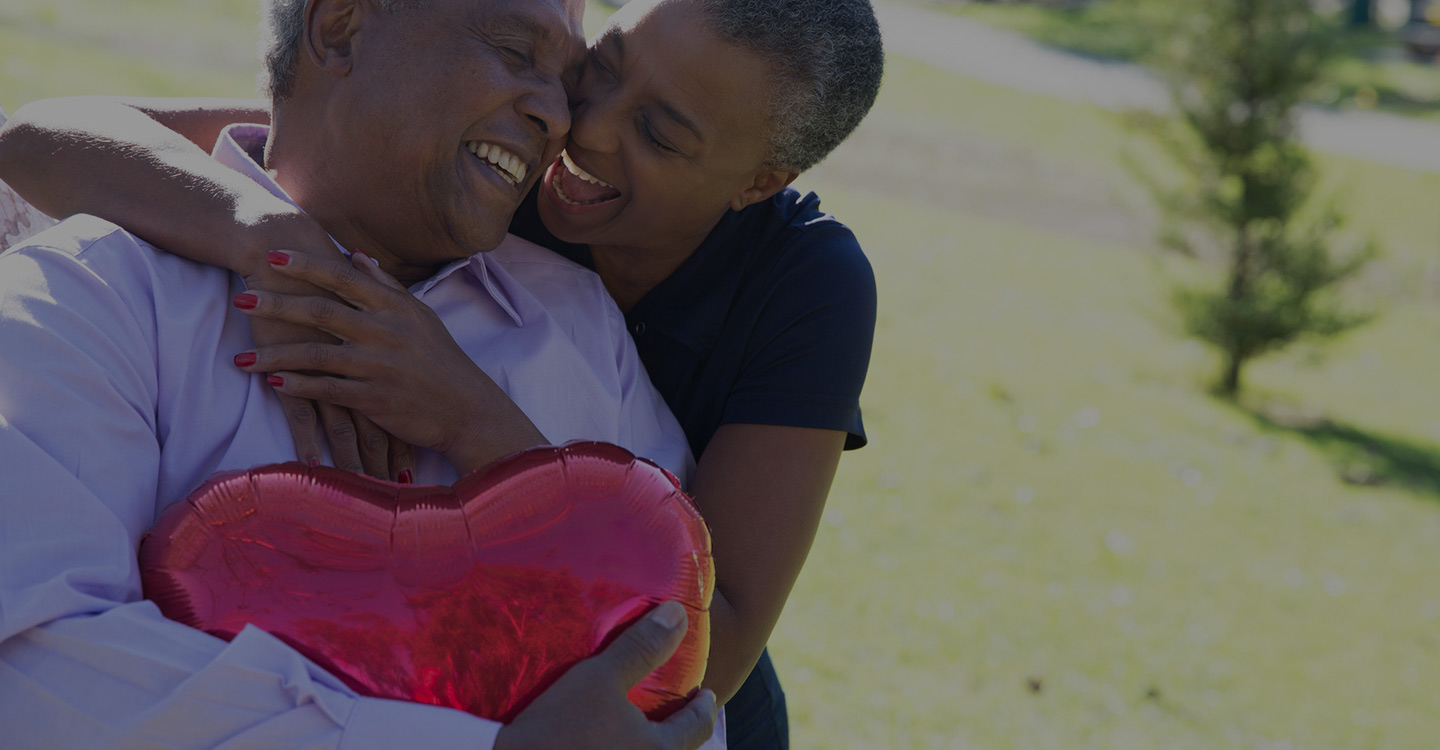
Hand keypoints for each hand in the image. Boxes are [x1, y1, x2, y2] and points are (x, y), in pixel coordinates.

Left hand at [231, 250, 546, 473]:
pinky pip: (328, 390)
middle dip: (277, 304)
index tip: (271, 255)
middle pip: (321, 312)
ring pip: (317, 354)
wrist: (467, 409)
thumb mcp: (419, 317)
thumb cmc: (440, 360)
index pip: (343, 278)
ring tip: (240, 359)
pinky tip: (273, 384)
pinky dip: (298, 387)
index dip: (305, 265)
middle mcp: (386, 332)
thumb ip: (385, 286)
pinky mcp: (375, 399)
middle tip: (241, 297)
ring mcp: (380, 366)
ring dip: (275, 355)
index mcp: (396, 307)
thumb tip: (355, 255)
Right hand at [495, 601, 718, 749]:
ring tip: (642, 724)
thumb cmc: (557, 727)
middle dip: (680, 731)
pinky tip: (608, 740)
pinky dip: (625, 749)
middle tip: (678, 708)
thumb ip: (641, 648)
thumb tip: (678, 614)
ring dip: (652, 743)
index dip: (703, 709)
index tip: (706, 694)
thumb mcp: (599, 679)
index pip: (696, 728)